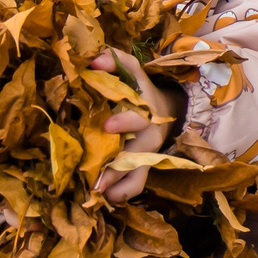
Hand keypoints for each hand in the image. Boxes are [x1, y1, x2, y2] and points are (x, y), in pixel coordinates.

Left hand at [91, 48, 180, 203]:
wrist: (164, 113)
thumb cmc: (140, 91)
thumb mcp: (133, 72)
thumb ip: (115, 61)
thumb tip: (92, 61)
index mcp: (145, 111)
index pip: (138, 116)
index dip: (125, 122)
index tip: (108, 126)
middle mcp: (148, 135)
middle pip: (138, 154)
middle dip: (118, 166)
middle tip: (98, 178)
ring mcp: (147, 154)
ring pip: (138, 174)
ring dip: (117, 184)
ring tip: (97, 193)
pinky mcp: (144, 168)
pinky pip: (137, 184)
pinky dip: (122, 193)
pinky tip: (106, 197)